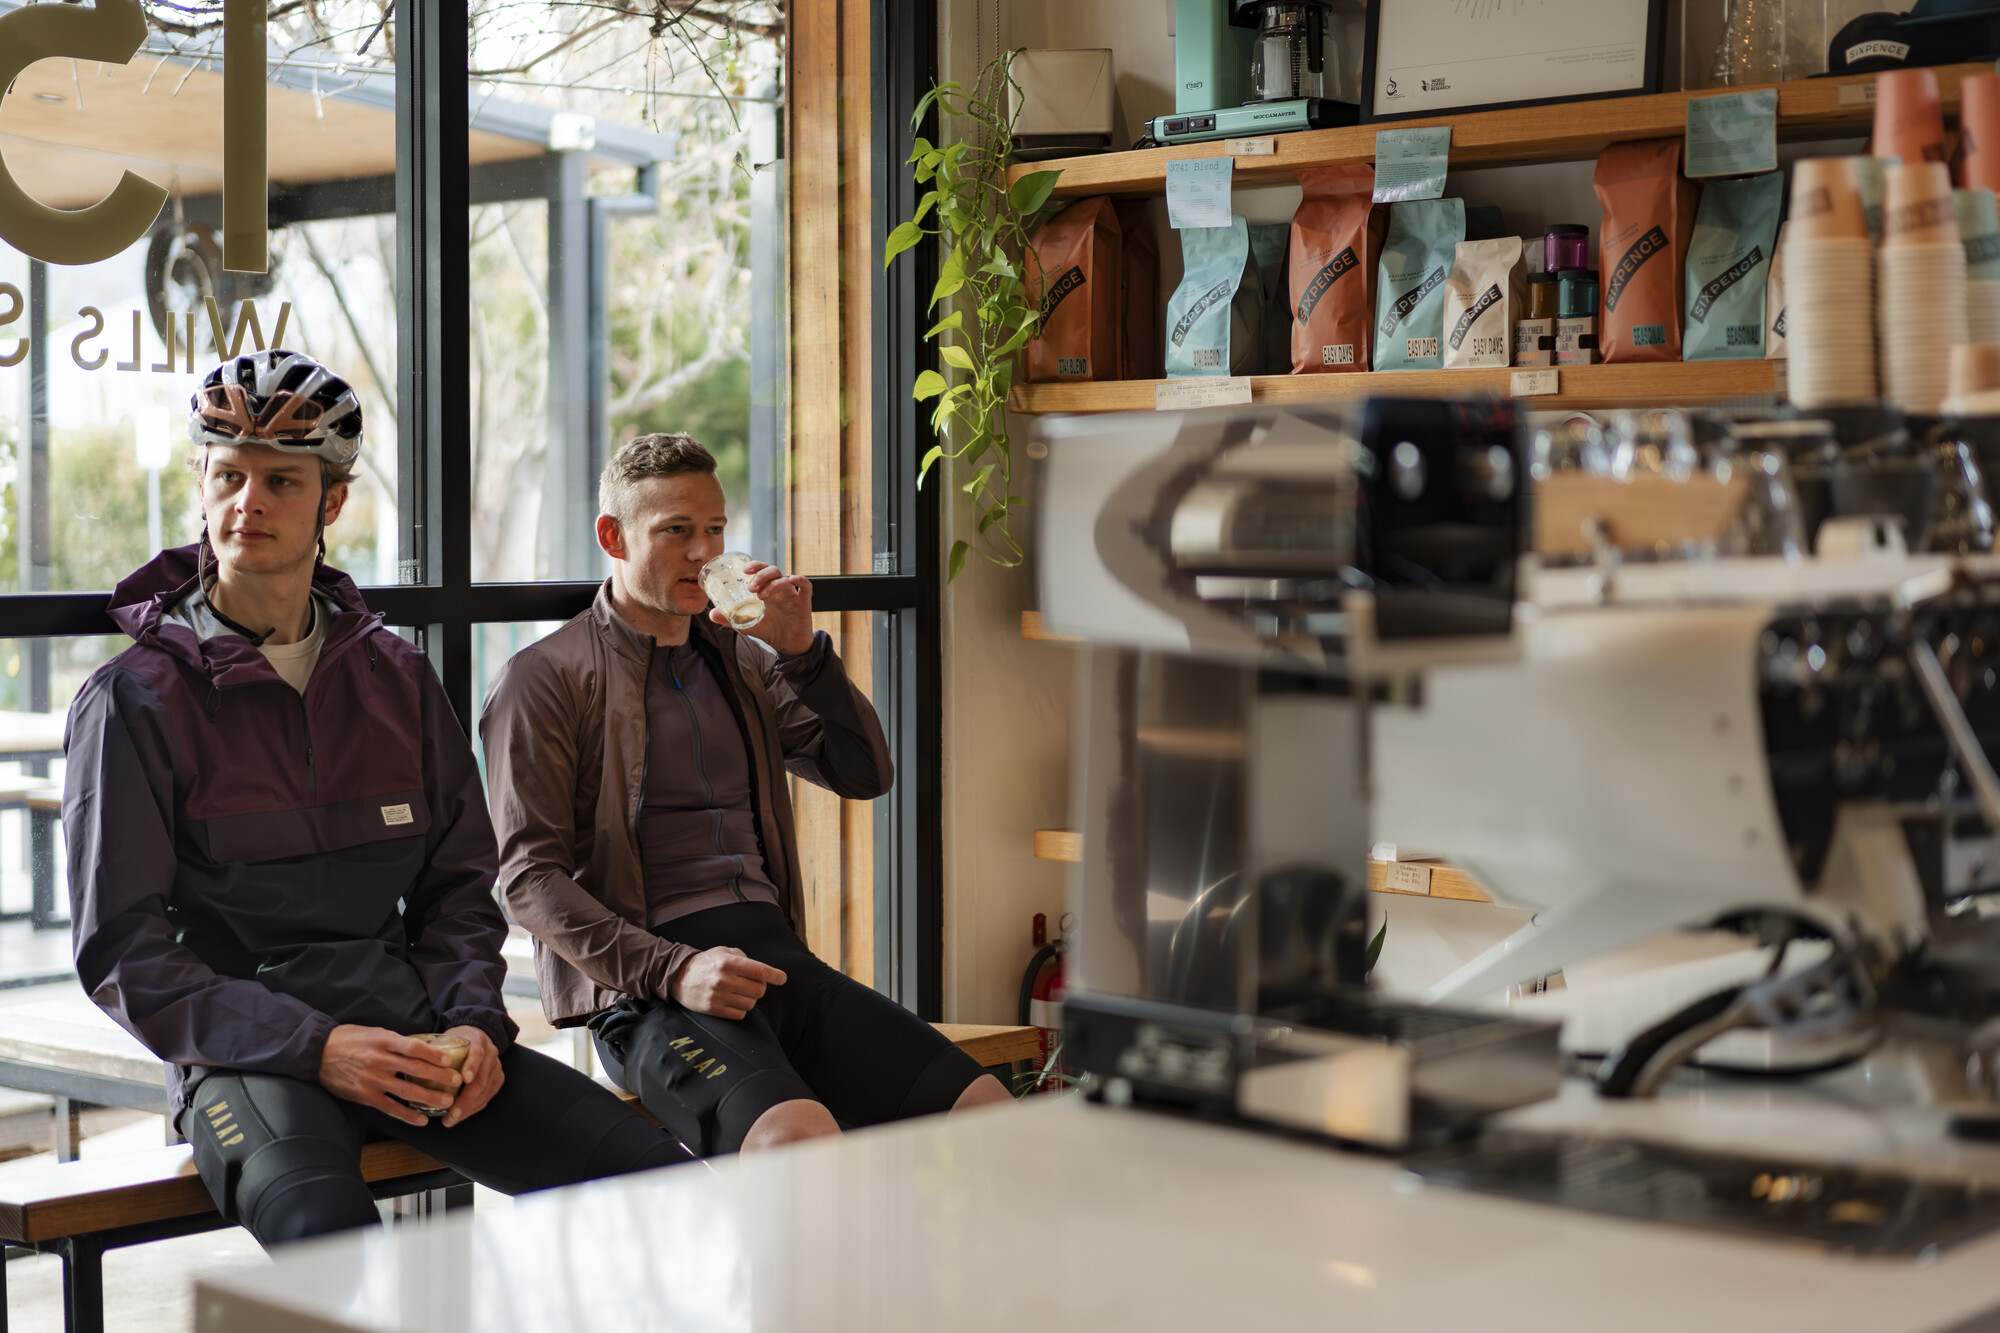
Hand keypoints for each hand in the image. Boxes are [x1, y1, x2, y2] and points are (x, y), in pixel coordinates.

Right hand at [318, 1024, 461, 1127]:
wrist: (318, 1052)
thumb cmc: (350, 1039)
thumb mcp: (374, 1032)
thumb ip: (396, 1042)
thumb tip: (423, 1047)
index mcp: (383, 1041)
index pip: (414, 1047)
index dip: (434, 1054)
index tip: (450, 1059)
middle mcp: (379, 1060)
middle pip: (415, 1070)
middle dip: (439, 1077)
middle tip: (457, 1081)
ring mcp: (371, 1080)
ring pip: (405, 1091)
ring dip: (428, 1098)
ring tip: (446, 1102)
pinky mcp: (364, 1096)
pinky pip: (389, 1108)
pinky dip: (407, 1115)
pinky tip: (422, 1120)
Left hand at [440, 1026, 503, 1127]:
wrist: (476, 1036)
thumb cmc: (456, 1040)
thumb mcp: (446, 1038)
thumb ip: (433, 1051)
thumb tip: (411, 1065)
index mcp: (477, 1041)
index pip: (477, 1054)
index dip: (472, 1067)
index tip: (464, 1079)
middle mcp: (491, 1055)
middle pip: (481, 1080)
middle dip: (466, 1100)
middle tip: (451, 1114)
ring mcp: (496, 1068)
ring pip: (485, 1092)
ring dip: (468, 1109)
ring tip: (451, 1119)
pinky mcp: (497, 1079)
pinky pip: (487, 1097)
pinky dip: (473, 1109)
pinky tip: (460, 1116)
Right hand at [669, 946, 787, 1019]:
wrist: (678, 977)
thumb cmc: (706, 963)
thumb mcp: (723, 952)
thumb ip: (743, 958)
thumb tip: (762, 972)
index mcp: (728, 962)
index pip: (758, 970)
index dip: (774, 975)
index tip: (782, 978)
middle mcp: (723, 979)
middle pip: (759, 990)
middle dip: (759, 987)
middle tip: (752, 984)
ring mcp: (717, 995)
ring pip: (750, 1003)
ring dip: (749, 999)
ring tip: (739, 992)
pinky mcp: (713, 1009)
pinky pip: (739, 1014)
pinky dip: (740, 1009)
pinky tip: (733, 1001)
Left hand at [713, 561, 814, 655]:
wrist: (788, 646)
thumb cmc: (770, 630)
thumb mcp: (747, 625)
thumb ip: (730, 619)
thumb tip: (711, 614)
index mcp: (766, 589)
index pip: (761, 570)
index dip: (754, 565)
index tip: (743, 570)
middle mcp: (779, 588)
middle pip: (772, 570)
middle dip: (760, 575)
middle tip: (750, 587)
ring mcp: (792, 594)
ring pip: (784, 578)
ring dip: (771, 583)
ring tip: (761, 595)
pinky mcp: (804, 601)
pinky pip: (806, 585)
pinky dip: (800, 579)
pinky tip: (791, 579)